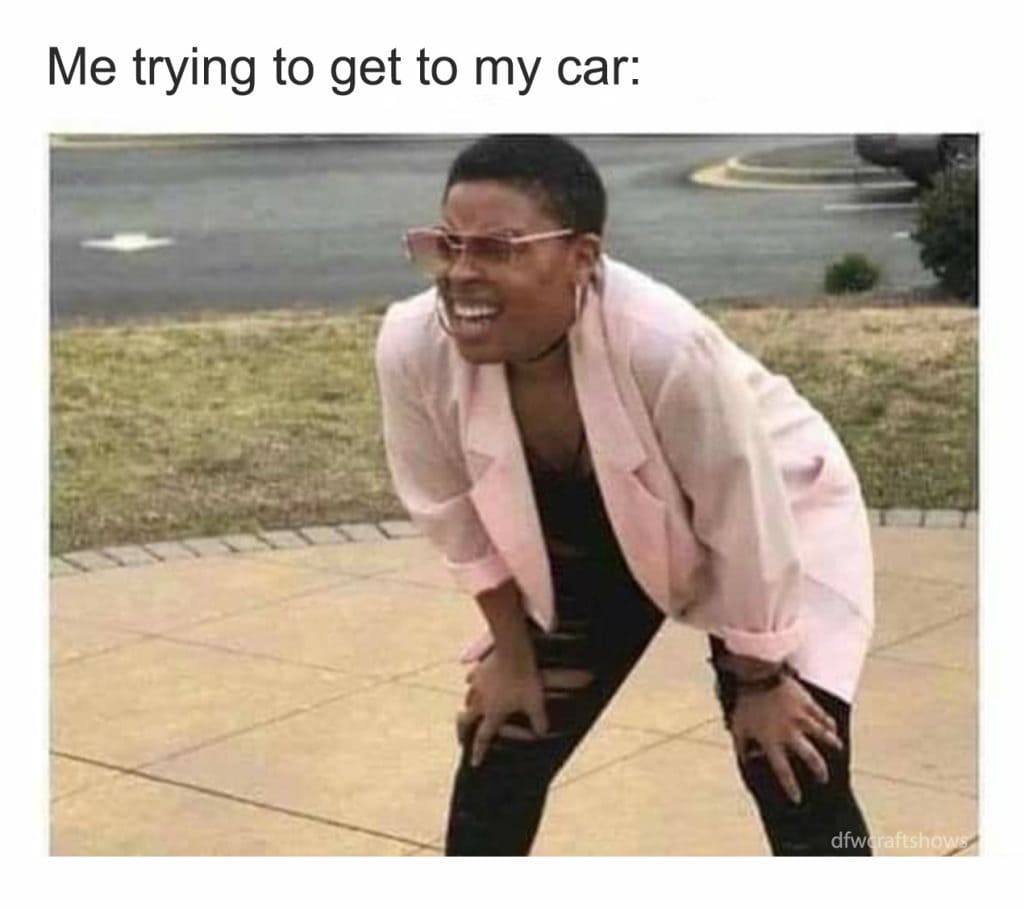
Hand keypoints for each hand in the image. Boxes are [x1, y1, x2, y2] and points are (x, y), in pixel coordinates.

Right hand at [458, 649, 548, 767]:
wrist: (513, 652)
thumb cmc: (525, 680)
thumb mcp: (535, 703)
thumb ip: (538, 720)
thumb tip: (542, 733)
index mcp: (492, 713)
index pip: (483, 737)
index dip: (479, 752)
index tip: (474, 763)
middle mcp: (480, 702)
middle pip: (465, 721)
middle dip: (463, 732)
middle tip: (462, 739)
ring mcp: (476, 685)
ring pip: (467, 700)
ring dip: (468, 708)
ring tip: (468, 711)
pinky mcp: (478, 670)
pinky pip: (471, 679)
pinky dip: (471, 684)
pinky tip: (471, 681)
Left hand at [728, 675, 843, 803]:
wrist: (755, 674)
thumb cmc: (744, 701)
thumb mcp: (737, 727)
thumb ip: (741, 746)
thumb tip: (744, 760)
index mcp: (772, 741)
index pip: (783, 771)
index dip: (791, 787)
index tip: (797, 798)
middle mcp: (790, 733)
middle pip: (811, 757)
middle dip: (819, 770)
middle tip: (824, 778)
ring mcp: (801, 718)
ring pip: (823, 736)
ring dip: (832, 744)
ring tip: (838, 749)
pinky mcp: (807, 703)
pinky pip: (822, 716)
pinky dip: (829, 723)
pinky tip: (833, 727)